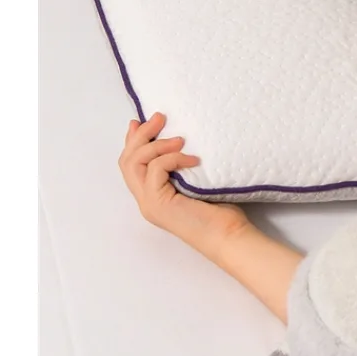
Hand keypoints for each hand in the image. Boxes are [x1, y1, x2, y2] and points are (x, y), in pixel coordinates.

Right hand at [118, 112, 248, 249]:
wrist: (229, 237)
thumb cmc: (222, 214)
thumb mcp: (199, 182)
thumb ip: (184, 168)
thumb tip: (183, 140)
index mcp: (153, 196)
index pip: (131, 166)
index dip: (132, 142)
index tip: (140, 122)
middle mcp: (146, 200)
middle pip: (127, 161)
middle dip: (140, 135)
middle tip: (159, 118)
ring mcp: (149, 203)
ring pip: (134, 163)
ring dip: (155, 144)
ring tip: (180, 138)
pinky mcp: (158, 203)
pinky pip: (155, 169)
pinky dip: (172, 158)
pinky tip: (192, 159)